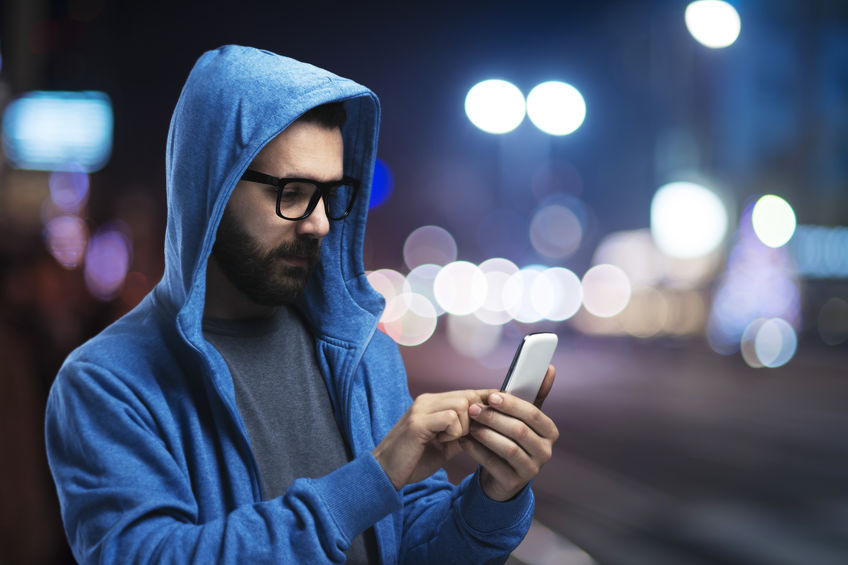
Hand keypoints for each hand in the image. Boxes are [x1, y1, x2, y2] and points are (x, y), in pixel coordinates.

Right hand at [373, 390, 491, 489]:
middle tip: (473, 435)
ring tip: (448, 440)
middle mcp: (426, 401)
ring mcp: (421, 409)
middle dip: (477, 417)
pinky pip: (450, 418)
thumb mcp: (443, 445)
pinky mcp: (418, 422)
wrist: (385, 474)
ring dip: (463, 428)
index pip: (466, 393)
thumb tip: (485, 426)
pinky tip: (441, 442)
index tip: (505, 406)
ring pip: (461, 405)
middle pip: (468, 396)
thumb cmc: (413, 460)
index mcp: (432, 403)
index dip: (486, 400)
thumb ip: (461, 433)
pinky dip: (453, 433)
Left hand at [460, 365, 557, 500]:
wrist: (503, 475)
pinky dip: (477, 451)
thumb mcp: (523, 417)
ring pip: (508, 448)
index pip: (533, 414)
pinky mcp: (513, 483)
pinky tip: (464, 441)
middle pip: (519, 431)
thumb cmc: (513, 438)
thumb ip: (533, 394)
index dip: (511, 404)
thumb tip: (549, 368)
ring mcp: (531, 470)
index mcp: (550, 432)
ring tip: (469, 425)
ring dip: (486, 434)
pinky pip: (494, 464)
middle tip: (473, 409)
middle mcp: (545, 452)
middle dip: (494, 418)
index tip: (491, 396)